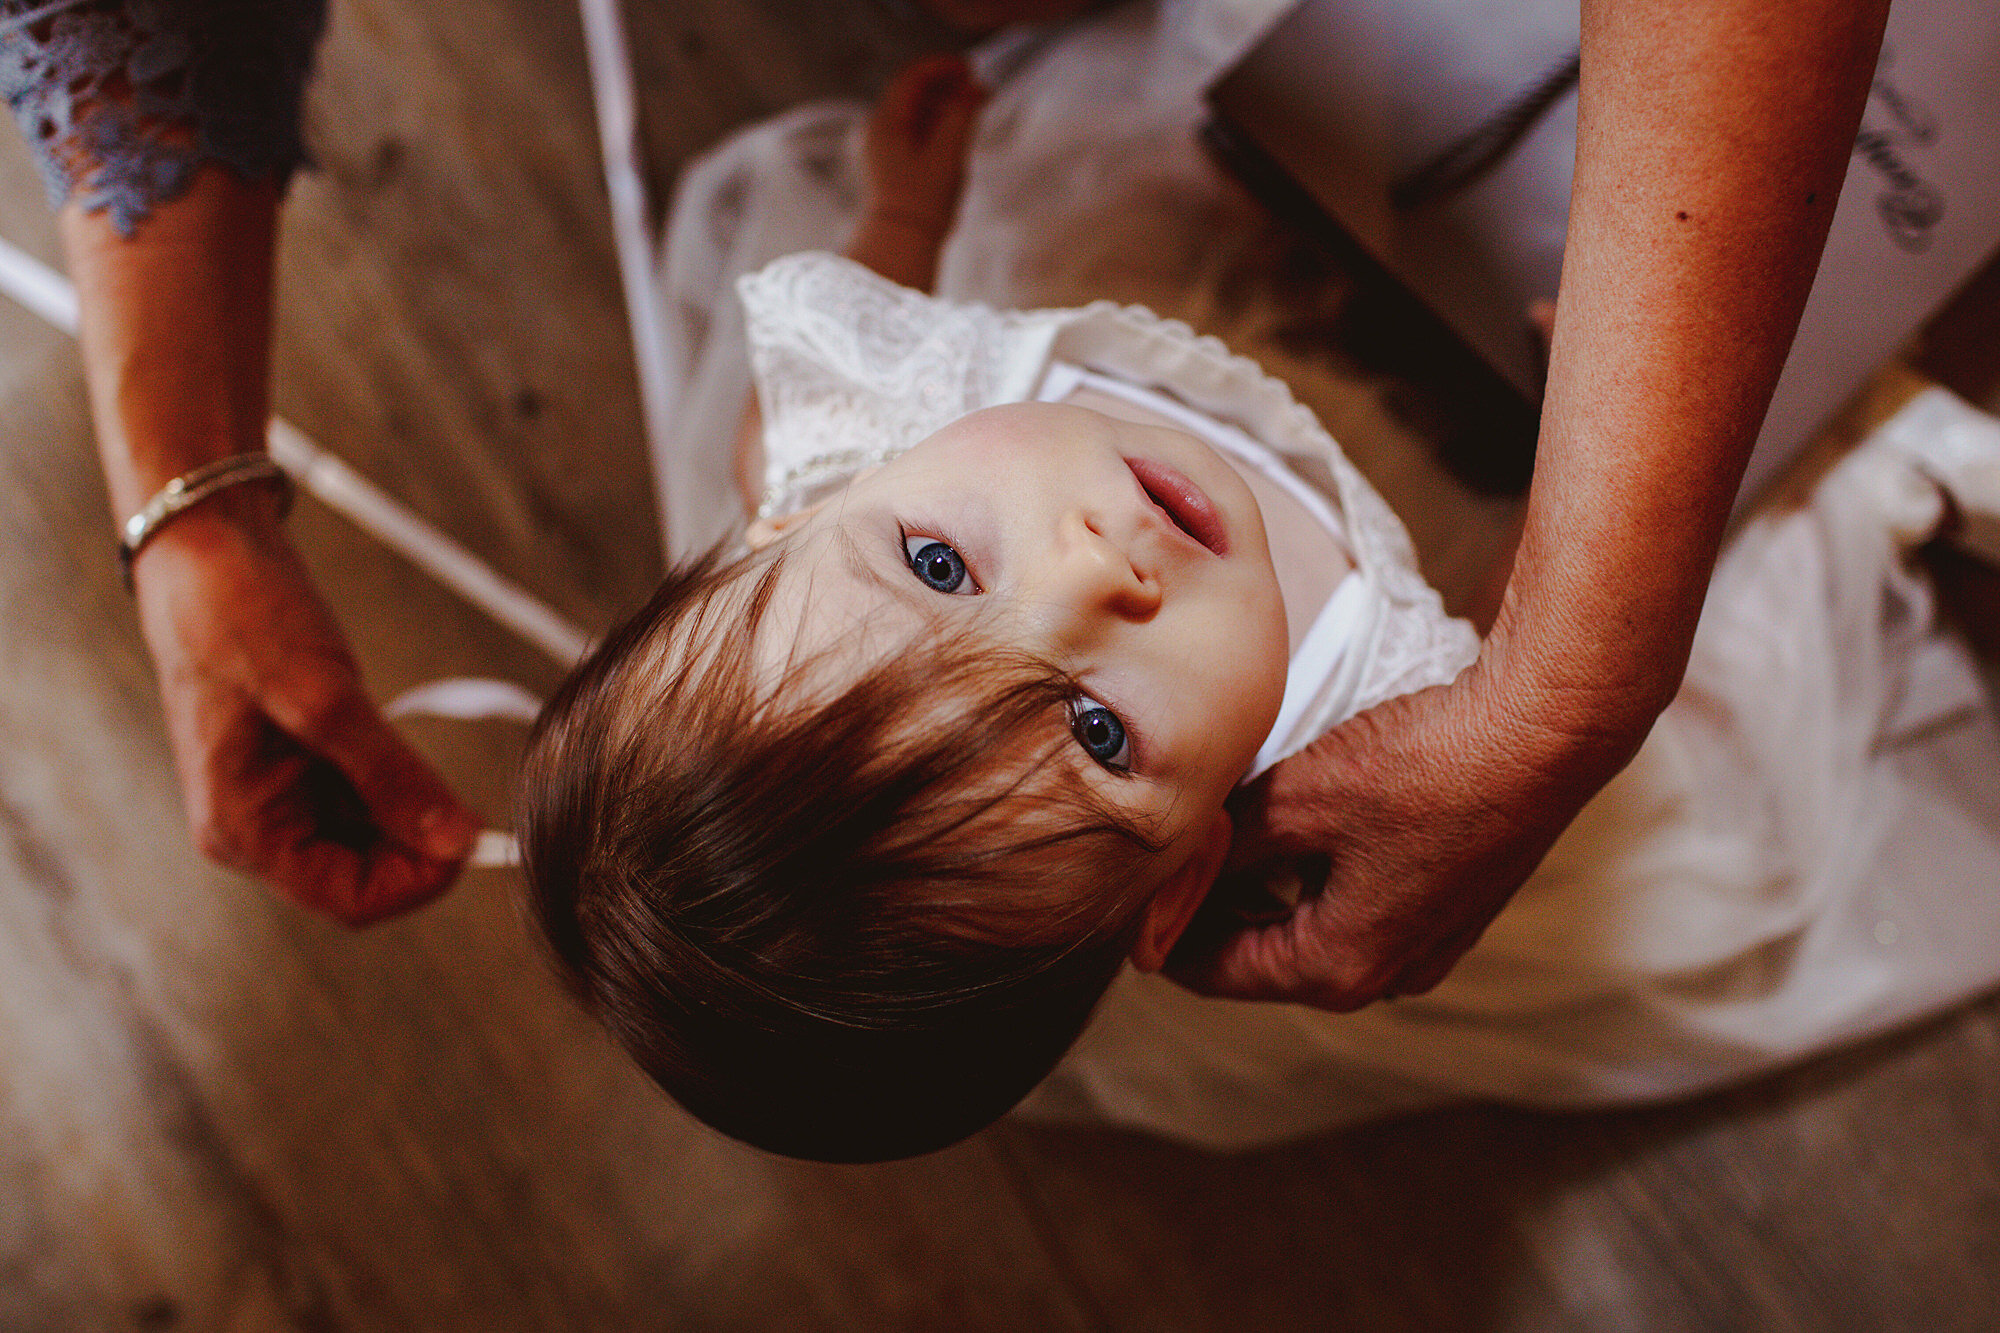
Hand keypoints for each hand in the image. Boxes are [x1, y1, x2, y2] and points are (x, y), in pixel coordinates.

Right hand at [131, 493, 480, 924]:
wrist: (206, 546)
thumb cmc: (238, 614)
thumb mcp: (321, 697)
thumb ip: (391, 775)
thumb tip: (455, 839)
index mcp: (243, 830)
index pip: (349, 899)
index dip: (418, 880)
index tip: (474, 840)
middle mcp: (256, 826)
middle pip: (362, 874)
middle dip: (421, 846)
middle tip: (473, 804)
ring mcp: (278, 795)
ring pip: (369, 836)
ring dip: (411, 812)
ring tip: (436, 768)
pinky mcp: (299, 762)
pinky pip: (361, 795)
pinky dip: (396, 783)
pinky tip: (409, 749)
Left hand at [858, 54, 988, 252]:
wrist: (902, 242)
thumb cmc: (923, 201)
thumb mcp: (949, 153)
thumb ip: (962, 115)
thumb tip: (976, 88)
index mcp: (885, 123)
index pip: (912, 79)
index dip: (942, 68)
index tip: (970, 68)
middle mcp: (878, 130)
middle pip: (913, 94)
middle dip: (946, 87)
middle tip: (978, 89)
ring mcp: (882, 148)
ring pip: (915, 113)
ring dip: (944, 106)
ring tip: (974, 110)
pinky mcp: (891, 164)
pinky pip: (914, 132)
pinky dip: (936, 125)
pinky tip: (957, 130)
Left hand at [1170, 670, 1607, 1009]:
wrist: (1541, 736)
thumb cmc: (1422, 768)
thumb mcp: (1296, 800)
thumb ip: (1227, 843)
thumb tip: (1177, 859)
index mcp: (1335, 968)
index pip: (1211, 971)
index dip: (1159, 930)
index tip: (1124, 888)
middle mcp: (1383, 976)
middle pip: (1259, 957)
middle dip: (1210, 908)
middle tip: (1165, 852)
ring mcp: (1424, 947)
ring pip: (1308, 929)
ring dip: (1260, 890)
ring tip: (1218, 832)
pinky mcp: (1449, 909)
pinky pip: (1354, 908)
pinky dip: (1311, 878)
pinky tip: (1289, 825)